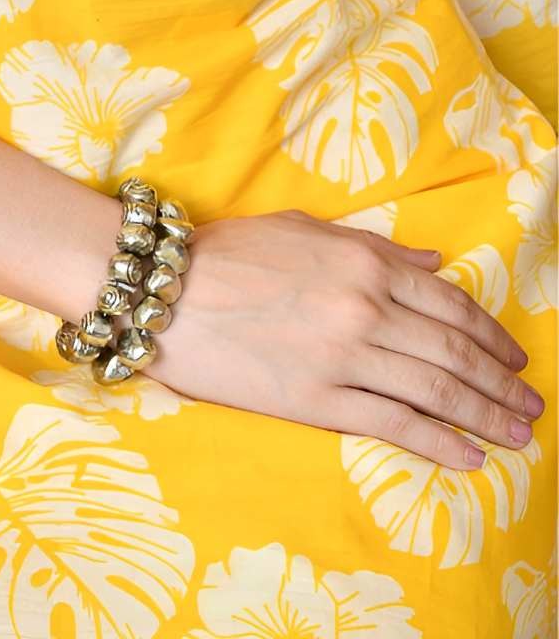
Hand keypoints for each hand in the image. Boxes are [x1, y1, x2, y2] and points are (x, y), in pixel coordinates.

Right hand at [142, 208, 544, 469]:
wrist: (164, 289)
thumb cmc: (227, 252)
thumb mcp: (304, 229)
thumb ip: (374, 247)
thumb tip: (433, 264)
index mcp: (363, 260)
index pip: (448, 302)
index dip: (489, 333)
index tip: (512, 356)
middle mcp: (365, 307)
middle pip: (453, 350)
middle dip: (500, 381)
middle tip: (530, 404)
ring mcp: (344, 356)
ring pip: (436, 389)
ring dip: (485, 415)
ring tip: (515, 434)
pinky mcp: (317, 400)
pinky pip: (394, 424)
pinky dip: (439, 443)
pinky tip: (469, 456)